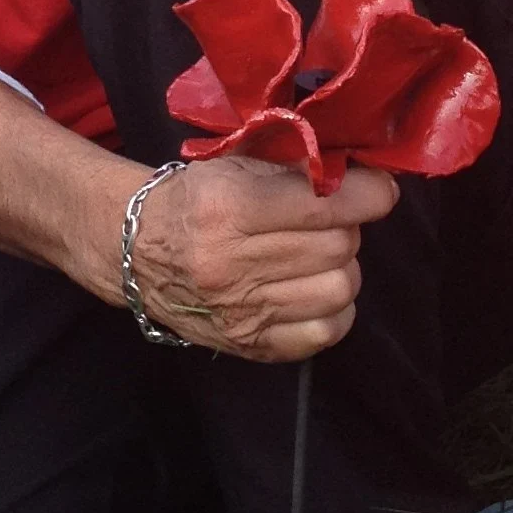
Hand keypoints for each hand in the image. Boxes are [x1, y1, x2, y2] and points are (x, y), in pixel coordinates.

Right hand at [127, 155, 397, 361]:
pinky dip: (332, 310)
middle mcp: (232, 263)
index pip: (325, 205)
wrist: (134, 252)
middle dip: (347, 227)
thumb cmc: (191, 200)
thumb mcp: (233, 167)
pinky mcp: (250, 345)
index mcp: (227, 207)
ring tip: (318, 256)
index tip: (379, 189)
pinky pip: (324, 333)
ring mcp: (241, 311)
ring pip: (339, 290)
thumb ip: (295, 167)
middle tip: (330, 220)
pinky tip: (312, 290)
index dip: (368, 195)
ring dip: (342, 268)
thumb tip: (361, 174)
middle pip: (338, 246)